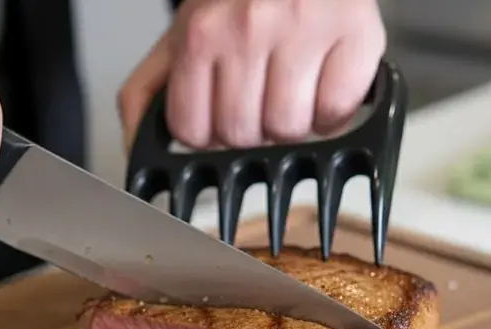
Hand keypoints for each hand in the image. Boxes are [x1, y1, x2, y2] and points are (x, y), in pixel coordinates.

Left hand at [119, 0, 385, 151]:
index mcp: (200, 36)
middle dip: (250, 129)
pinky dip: (332, 113)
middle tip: (259, 99)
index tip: (219, 118)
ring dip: (291, 125)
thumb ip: (144, 94)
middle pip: (242, 135)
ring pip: (289, 130)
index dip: (208, 134)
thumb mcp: (178, 38)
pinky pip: (337, 112)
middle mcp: (248, 30)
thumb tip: (135, 153)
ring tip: (290, 91)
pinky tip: (321, 86)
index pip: (193, 131)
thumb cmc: (234, 0)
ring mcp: (303, 32)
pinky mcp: (355, 35)